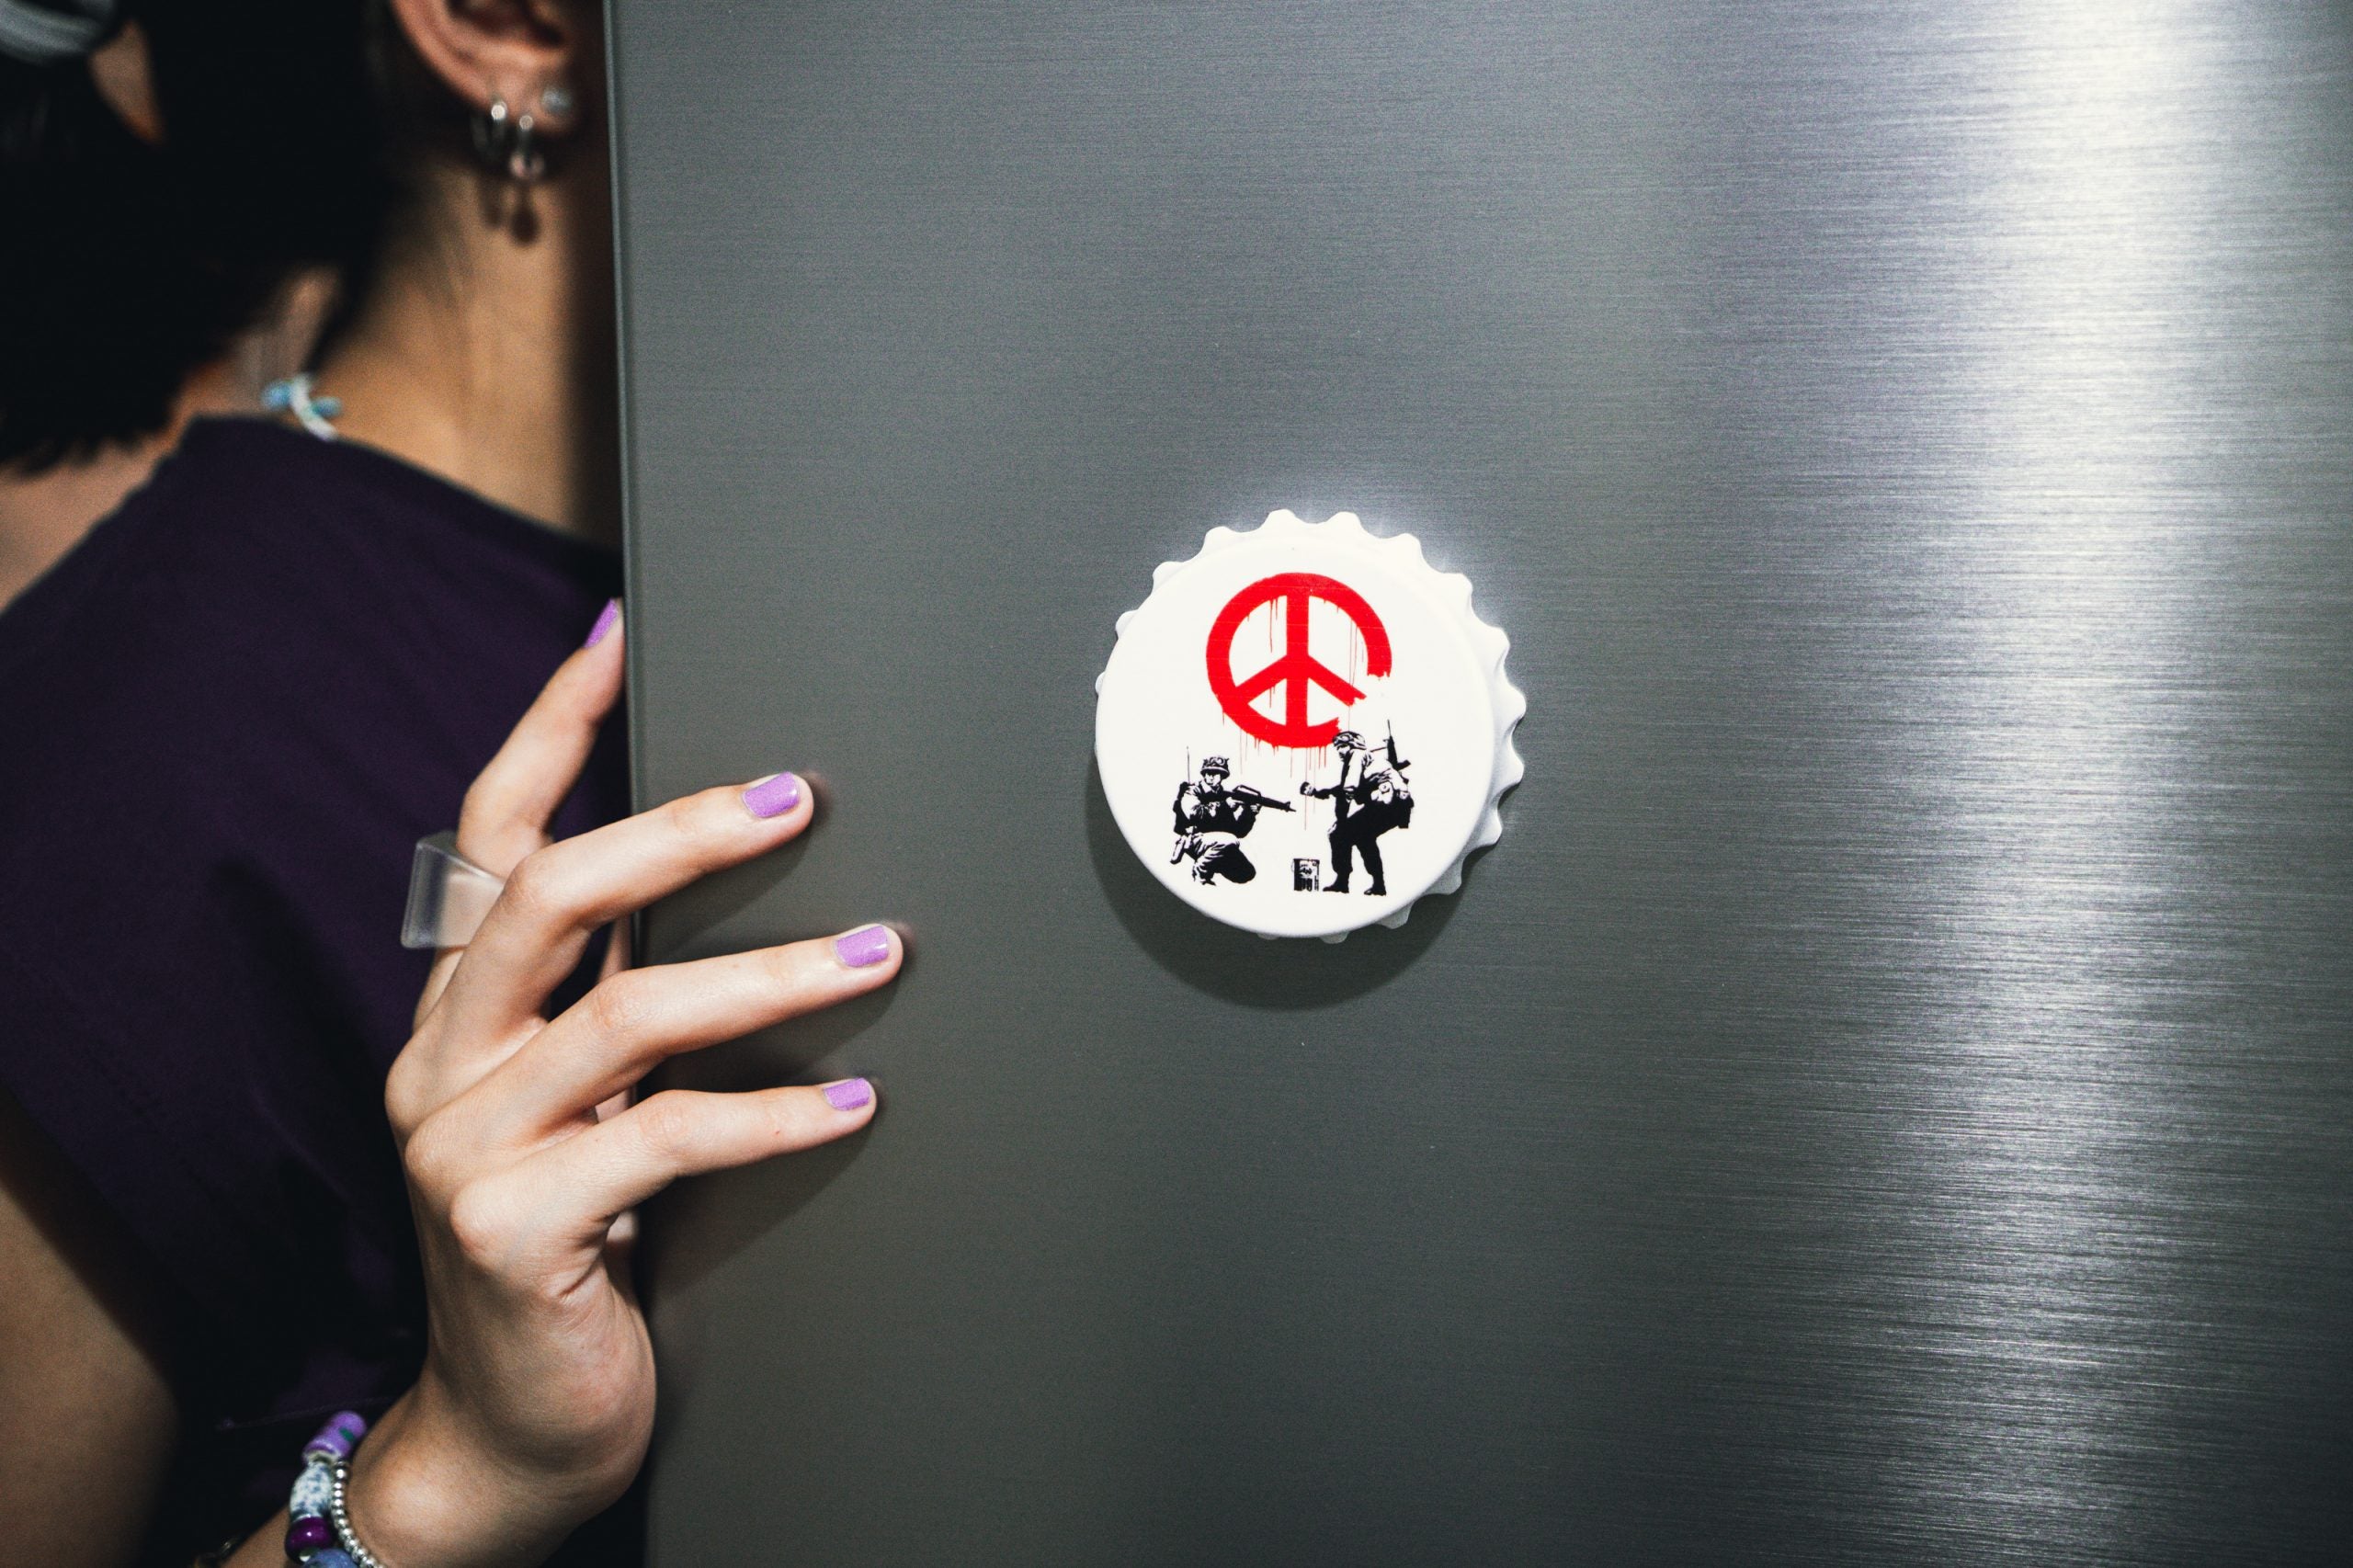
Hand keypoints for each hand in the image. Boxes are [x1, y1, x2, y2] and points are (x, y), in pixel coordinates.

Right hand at [354, 609, 900, 1567]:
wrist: (511, 1423)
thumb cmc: (571, 1242)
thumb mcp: (585, 1102)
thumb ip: (618, 998)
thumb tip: (728, 874)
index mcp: (463, 1010)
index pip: (491, 839)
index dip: (550, 731)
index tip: (615, 635)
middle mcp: (443, 1060)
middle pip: (546, 896)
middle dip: (679, 832)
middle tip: (802, 799)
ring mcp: (464, 1145)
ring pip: (622, 1018)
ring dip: (768, 978)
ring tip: (876, 957)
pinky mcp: (509, 1229)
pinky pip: (660, 1144)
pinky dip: (768, 1117)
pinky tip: (851, 1108)